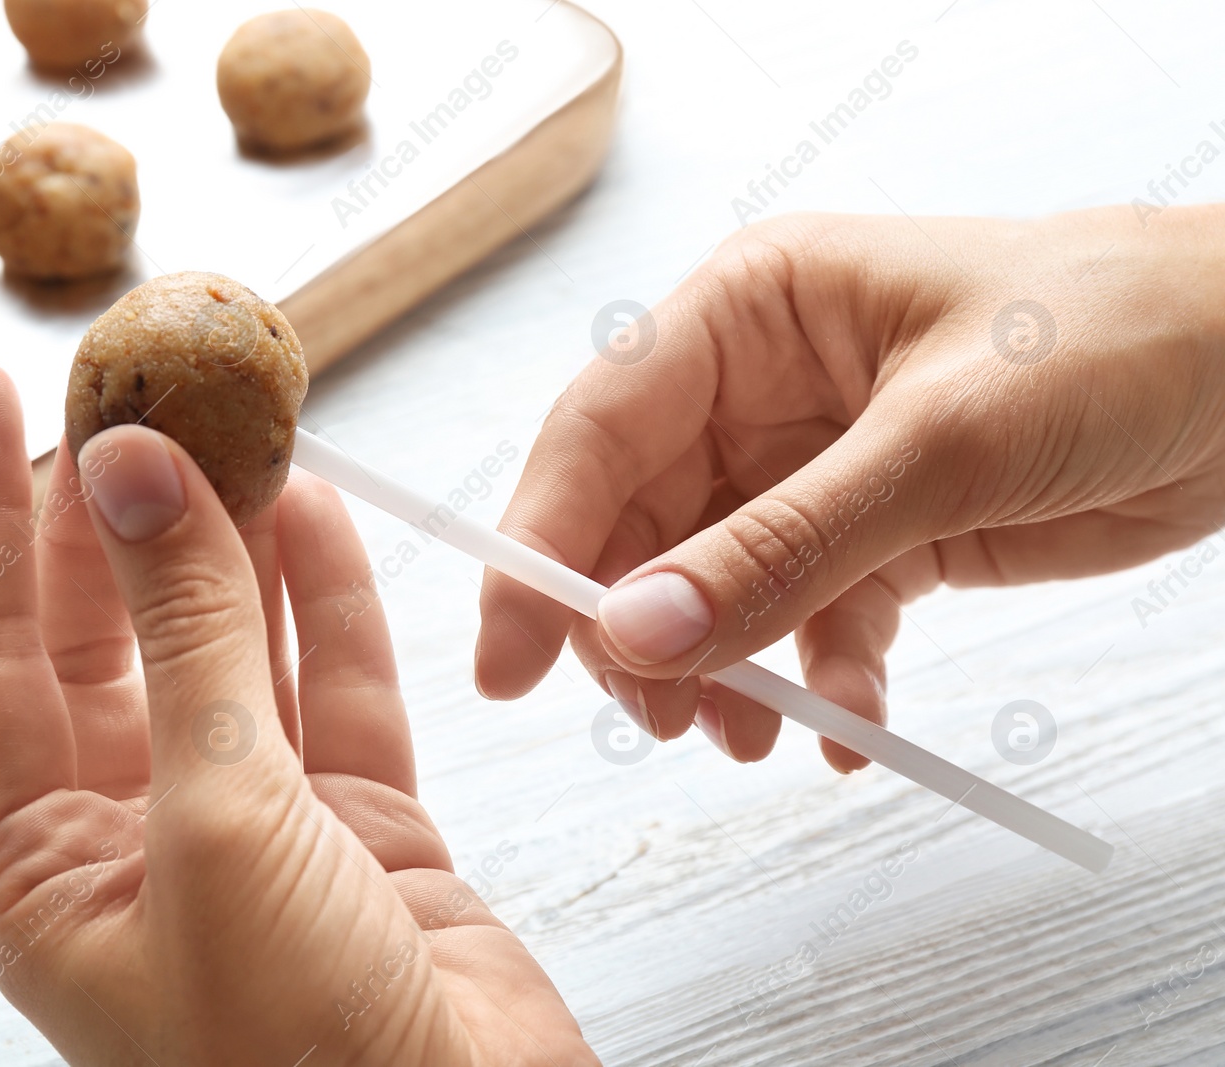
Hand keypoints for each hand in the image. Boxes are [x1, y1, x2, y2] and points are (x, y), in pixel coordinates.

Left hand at [0, 360, 594, 1065]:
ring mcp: (261, 834)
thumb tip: (140, 473)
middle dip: (117, 514)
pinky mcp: (367, 833)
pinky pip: (338, 690)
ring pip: (233, 651)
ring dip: (235, 541)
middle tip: (131, 386)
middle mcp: (143, 844)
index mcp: (47, 873)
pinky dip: (333, 602)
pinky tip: (322, 516)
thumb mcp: (218, 822)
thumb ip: (188, 639)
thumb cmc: (302, 1057)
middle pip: (108, 641)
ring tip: (236, 423)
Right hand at [477, 206, 1224, 769]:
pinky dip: (819, 681)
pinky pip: (809, 621)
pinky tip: (846, 722)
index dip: (539, 547)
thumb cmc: (1124, 330)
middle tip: (663, 718)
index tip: (509, 660)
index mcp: (748, 313)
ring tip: (749, 732)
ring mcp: (817, 466)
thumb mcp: (936, 444)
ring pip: (716, 588)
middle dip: (642, 630)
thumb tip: (643, 634)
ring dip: (725, 670)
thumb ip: (782, 548)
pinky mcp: (879, 534)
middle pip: (641, 526)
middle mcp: (763, 389)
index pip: (597, 433)